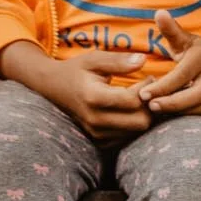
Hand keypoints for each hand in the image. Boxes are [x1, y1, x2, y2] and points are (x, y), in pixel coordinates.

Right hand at [9, 47, 151, 139]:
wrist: (52, 88)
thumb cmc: (76, 70)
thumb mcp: (93, 59)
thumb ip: (118, 61)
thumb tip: (143, 60)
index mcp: (93, 97)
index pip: (133, 100)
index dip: (147, 89)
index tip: (148, 77)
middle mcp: (95, 120)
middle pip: (140, 121)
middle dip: (148, 105)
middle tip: (146, 91)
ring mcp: (97, 134)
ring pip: (136, 131)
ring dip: (142, 114)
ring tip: (137, 98)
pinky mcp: (99, 142)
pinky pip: (128, 137)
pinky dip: (132, 124)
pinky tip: (128, 110)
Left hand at [138, 11, 200, 116]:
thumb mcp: (187, 38)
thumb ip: (171, 30)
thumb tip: (159, 13)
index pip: (182, 75)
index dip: (163, 86)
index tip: (144, 94)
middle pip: (196, 95)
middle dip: (173, 103)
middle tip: (150, 106)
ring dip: (180, 112)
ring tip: (157, 111)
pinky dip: (187, 115)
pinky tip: (170, 114)